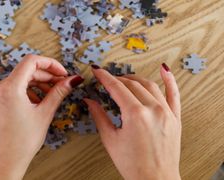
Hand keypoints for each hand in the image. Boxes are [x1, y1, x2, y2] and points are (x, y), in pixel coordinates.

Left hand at [0, 55, 83, 179]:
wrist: (3, 163)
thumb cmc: (21, 143)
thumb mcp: (44, 114)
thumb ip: (58, 92)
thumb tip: (72, 80)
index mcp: (9, 89)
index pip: (31, 61)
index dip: (50, 64)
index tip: (61, 72)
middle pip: (25, 71)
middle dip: (45, 76)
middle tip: (61, 84)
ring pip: (18, 80)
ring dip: (36, 84)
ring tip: (49, 96)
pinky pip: (10, 89)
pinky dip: (25, 91)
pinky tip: (35, 102)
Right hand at [84, 64, 180, 179]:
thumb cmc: (134, 165)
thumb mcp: (110, 139)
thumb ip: (99, 116)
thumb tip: (90, 101)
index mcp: (135, 114)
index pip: (117, 87)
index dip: (105, 77)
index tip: (98, 71)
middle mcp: (153, 109)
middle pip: (132, 85)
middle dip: (117, 79)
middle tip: (107, 79)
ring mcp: (166, 112)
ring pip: (149, 85)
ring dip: (135, 79)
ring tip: (125, 80)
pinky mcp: (175, 118)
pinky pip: (174, 94)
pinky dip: (169, 80)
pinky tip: (164, 70)